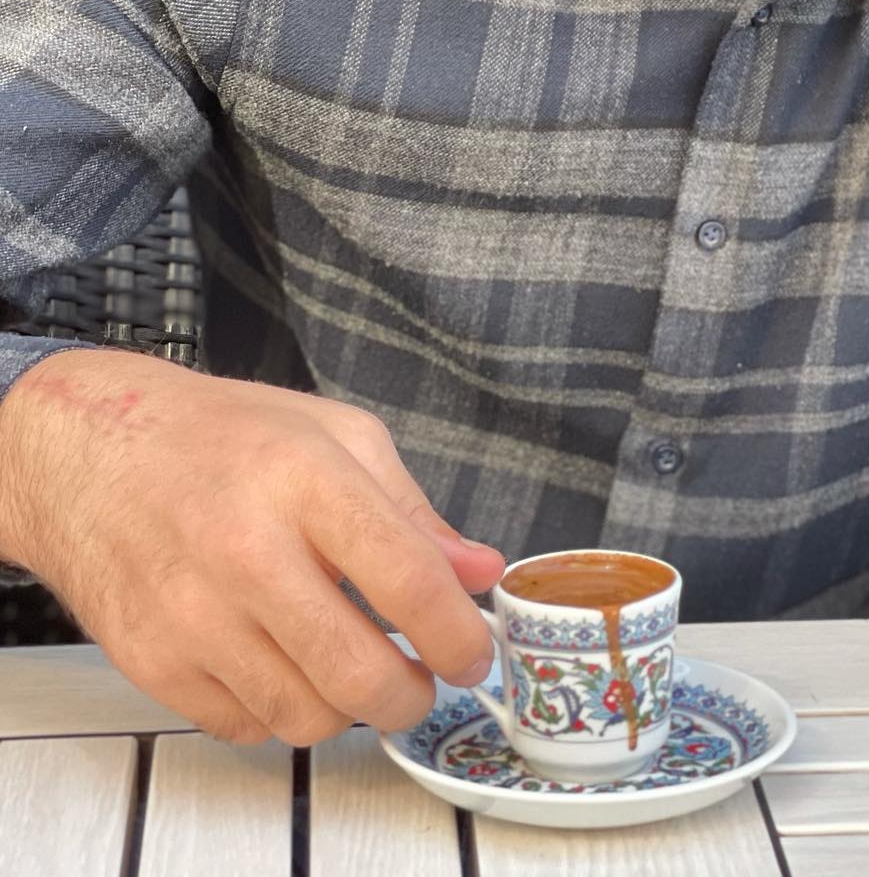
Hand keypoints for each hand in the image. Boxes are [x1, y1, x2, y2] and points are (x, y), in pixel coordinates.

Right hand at [0, 349, 505, 745]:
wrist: (91, 452)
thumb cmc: (226, 436)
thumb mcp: (336, 435)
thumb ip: (412, 510)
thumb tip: (480, 572)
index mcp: (305, 479)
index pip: (406, 578)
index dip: (458, 632)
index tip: (475, 654)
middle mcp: (246, 551)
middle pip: (358, 671)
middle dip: (411, 696)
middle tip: (421, 683)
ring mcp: (192, 614)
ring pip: (305, 716)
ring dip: (347, 709)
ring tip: (353, 670)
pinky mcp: (152, 662)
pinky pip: (245, 728)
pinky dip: (280, 712)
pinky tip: (284, 665)